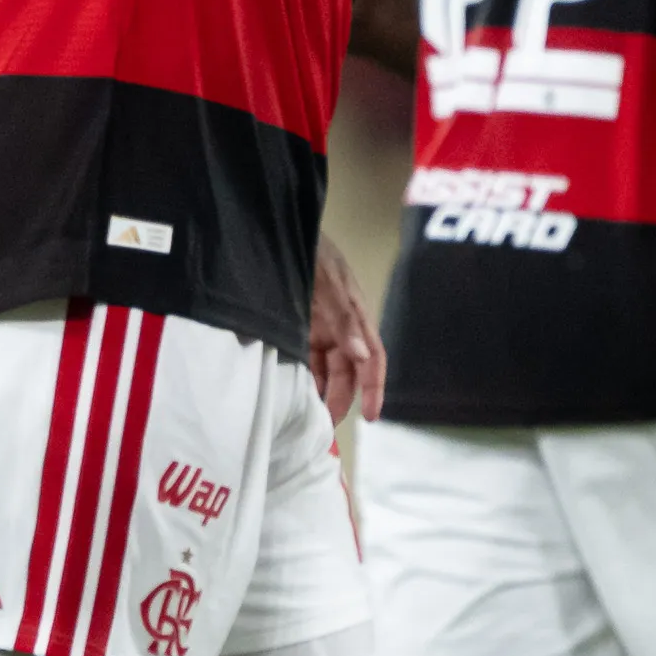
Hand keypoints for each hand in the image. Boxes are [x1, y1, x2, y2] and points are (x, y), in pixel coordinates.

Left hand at [308, 232, 385, 423]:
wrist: (280, 228)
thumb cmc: (309, 250)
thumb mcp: (325, 281)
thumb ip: (343, 317)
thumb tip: (360, 354)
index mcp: (355, 315)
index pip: (373, 359)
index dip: (375, 388)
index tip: (373, 417)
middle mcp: (341, 325)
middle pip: (348, 370)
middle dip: (343, 398)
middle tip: (328, 426)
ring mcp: (320, 325)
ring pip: (327, 367)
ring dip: (323, 390)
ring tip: (311, 416)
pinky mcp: (300, 324)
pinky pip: (307, 357)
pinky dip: (305, 376)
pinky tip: (295, 393)